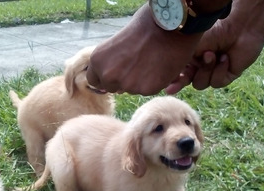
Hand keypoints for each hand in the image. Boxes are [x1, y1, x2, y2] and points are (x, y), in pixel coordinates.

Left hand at [86, 5, 202, 95]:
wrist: (169, 26)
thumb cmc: (144, 26)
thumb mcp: (116, 42)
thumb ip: (110, 61)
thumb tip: (111, 75)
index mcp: (97, 61)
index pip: (94, 81)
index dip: (106, 77)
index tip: (115, 73)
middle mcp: (109, 75)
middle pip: (112, 87)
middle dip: (121, 80)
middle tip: (135, 65)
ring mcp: (127, 85)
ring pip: (130, 89)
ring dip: (138, 81)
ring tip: (149, 62)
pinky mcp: (146, 90)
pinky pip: (147, 90)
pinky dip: (152, 82)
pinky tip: (158, 67)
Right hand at [165, 20, 263, 93]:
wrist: (239, 29)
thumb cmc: (214, 33)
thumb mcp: (192, 48)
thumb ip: (180, 64)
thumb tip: (168, 78)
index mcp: (191, 59)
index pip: (179, 75)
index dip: (173, 82)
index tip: (168, 88)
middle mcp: (201, 67)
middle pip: (188, 82)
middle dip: (184, 81)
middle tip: (177, 84)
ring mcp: (214, 72)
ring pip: (201, 84)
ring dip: (206, 70)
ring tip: (213, 54)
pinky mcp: (227, 76)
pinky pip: (216, 82)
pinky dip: (220, 70)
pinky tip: (225, 58)